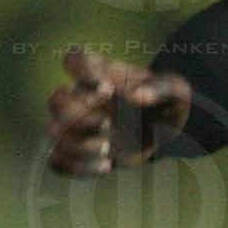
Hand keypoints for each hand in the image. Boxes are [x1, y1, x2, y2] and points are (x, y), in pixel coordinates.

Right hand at [45, 45, 190, 175]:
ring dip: (80, 145)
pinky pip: (57, 161)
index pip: (74, 59)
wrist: (167, 127)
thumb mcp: (174, 90)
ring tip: (109, 148)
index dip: (82, 72)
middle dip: (79, 116)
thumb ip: (158, 89)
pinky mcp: (81, 151)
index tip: (107, 89)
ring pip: (52, 133)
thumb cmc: (167, 100)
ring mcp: (77, 124)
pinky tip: (107, 165)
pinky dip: (77, 167)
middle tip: (108, 123)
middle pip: (55, 100)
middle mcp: (81, 96)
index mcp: (100, 73)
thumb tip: (134, 97)